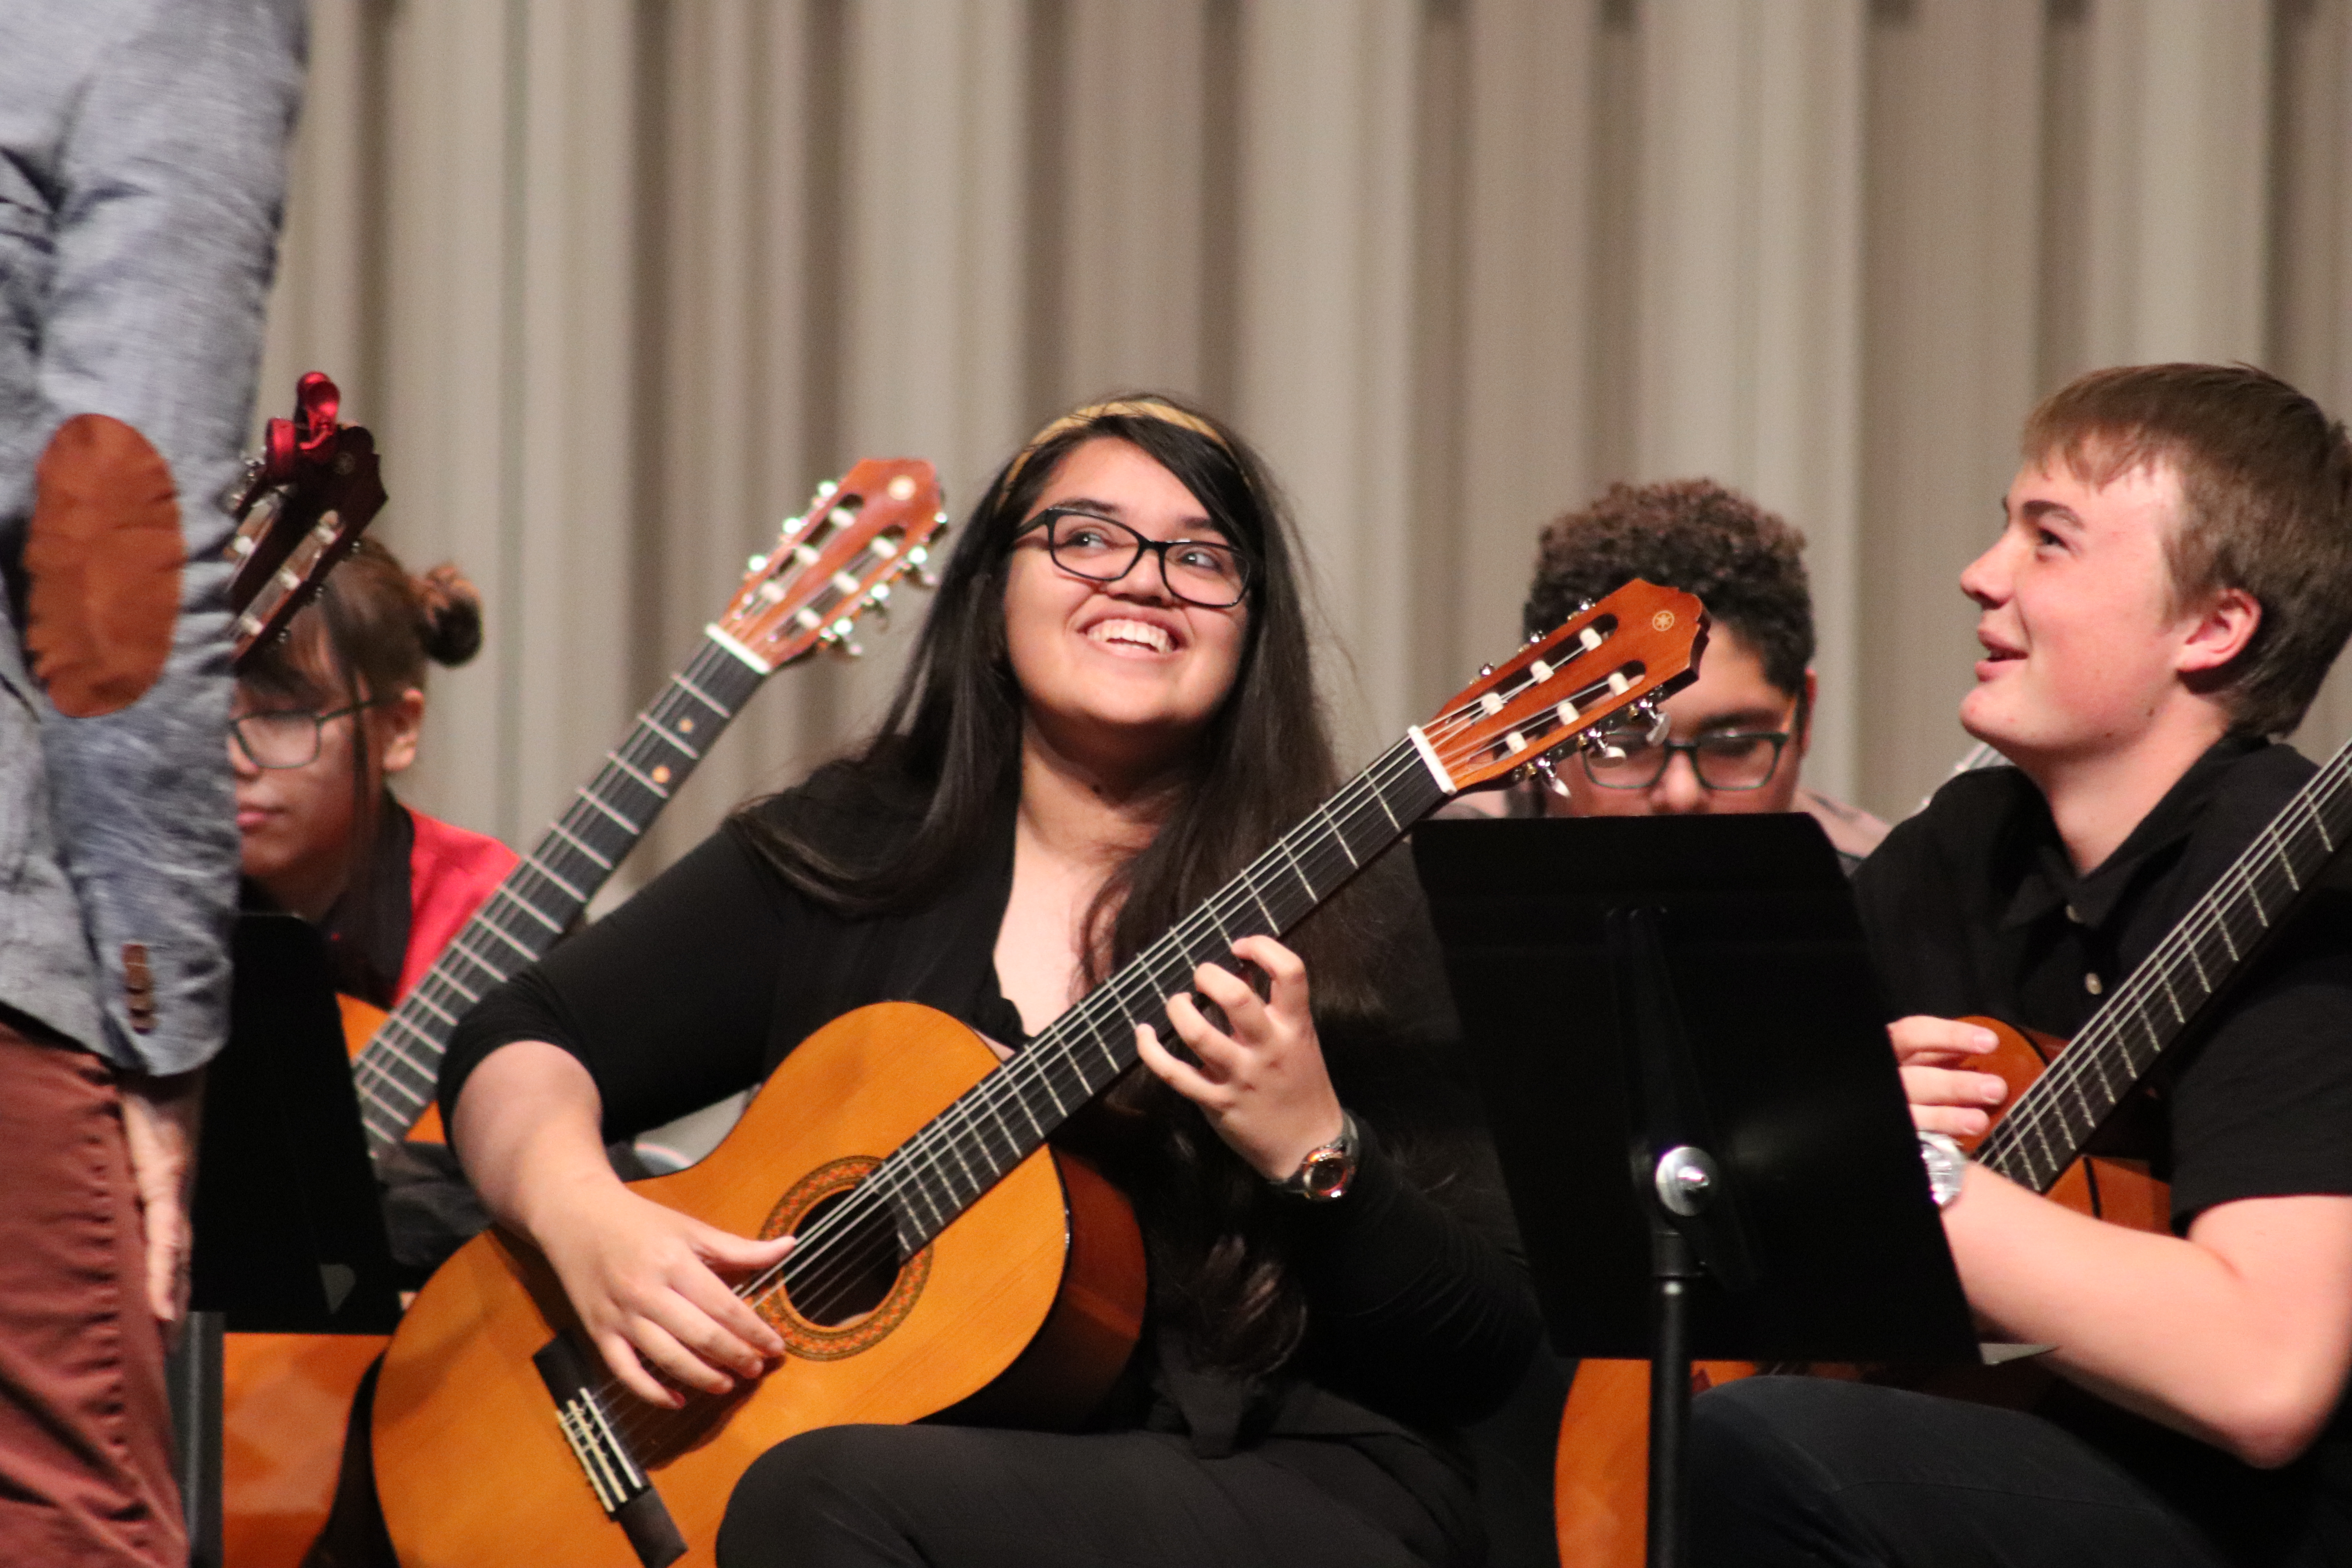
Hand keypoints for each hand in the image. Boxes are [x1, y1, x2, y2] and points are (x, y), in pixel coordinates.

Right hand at [120, 1069, 202, 1336]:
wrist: (158, 1058)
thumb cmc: (134, 1096)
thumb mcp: (109, 1146)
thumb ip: (96, 1172)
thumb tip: (64, 1192)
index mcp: (157, 1192)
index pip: (162, 1248)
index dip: (161, 1285)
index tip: (155, 1326)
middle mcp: (171, 1198)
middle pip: (174, 1264)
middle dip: (168, 1306)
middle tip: (158, 1353)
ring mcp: (172, 1192)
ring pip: (175, 1260)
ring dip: (170, 1302)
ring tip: (162, 1343)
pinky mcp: (166, 1180)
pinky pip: (167, 1237)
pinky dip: (165, 1274)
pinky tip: (162, 1308)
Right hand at [533, 1182, 793, 1408]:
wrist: (576, 1217)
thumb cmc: (640, 1222)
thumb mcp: (691, 1228)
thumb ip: (739, 1247)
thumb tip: (789, 1246)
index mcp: (675, 1263)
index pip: (725, 1307)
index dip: (754, 1331)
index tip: (775, 1347)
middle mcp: (647, 1292)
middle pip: (701, 1336)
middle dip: (735, 1357)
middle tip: (757, 1369)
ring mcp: (621, 1316)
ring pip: (668, 1359)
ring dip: (703, 1377)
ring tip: (727, 1385)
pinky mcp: (598, 1332)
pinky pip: (626, 1373)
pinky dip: (652, 1393)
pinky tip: (677, 1401)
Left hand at [1136, 934, 1343, 1180]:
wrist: (1310, 1147)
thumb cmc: (1303, 1086)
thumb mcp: (1301, 1041)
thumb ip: (1272, 1008)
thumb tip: (1239, 969)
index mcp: (1295, 1027)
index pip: (1289, 971)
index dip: (1262, 946)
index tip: (1240, 946)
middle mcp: (1268, 1048)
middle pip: (1235, 997)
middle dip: (1208, 976)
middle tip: (1201, 978)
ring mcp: (1240, 1076)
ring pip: (1198, 1033)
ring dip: (1178, 1009)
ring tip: (1178, 1004)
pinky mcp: (1216, 1101)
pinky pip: (1174, 1073)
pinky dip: (1150, 1050)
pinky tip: (1143, 1033)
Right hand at [1890, 1015, 2007, 1137]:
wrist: (1881, 1108)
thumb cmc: (1905, 1080)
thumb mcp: (1913, 1059)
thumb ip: (1936, 1054)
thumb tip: (1971, 1049)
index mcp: (1892, 1052)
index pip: (1913, 1035)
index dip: (1950, 1036)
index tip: (1990, 1042)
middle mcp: (1888, 1079)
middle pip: (1916, 1079)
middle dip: (1956, 1085)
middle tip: (1996, 1089)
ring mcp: (1892, 1109)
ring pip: (1913, 1114)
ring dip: (1947, 1118)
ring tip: (1980, 1122)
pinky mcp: (1899, 1132)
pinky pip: (1916, 1137)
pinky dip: (1937, 1138)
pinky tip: (1960, 1145)